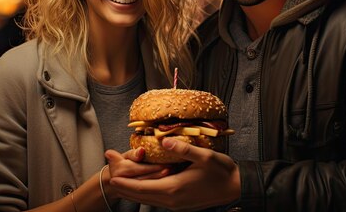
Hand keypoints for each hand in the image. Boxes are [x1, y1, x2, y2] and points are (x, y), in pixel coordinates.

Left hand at [108, 138, 240, 210]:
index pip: (142, 187)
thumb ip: (182, 148)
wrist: (236, 188)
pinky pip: (156, 199)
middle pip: (141, 195)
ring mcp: (176, 204)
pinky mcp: (180, 204)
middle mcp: (172, 200)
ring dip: (133, 190)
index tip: (111, 176)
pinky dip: (145, 192)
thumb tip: (162, 139)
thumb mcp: (204, 156)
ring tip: (120, 182)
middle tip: (109, 175)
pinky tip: (142, 186)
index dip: (125, 182)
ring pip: (148, 199)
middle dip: (124, 186)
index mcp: (174, 188)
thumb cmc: (222, 171)